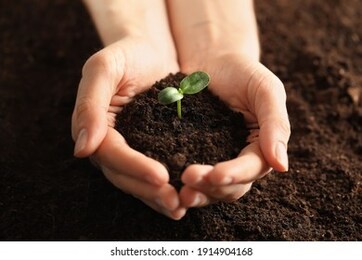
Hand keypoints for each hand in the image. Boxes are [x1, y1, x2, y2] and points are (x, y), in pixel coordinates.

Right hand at [71, 36, 185, 219]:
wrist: (150, 52)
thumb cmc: (127, 55)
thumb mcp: (104, 68)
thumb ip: (90, 104)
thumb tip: (82, 149)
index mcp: (95, 126)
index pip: (111, 154)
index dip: (134, 167)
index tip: (159, 177)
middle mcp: (109, 144)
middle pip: (124, 175)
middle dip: (148, 190)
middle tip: (175, 201)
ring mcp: (130, 148)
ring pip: (139, 181)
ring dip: (158, 197)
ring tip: (181, 207)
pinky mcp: (150, 149)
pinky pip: (155, 173)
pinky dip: (167, 189)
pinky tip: (185, 200)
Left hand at [179, 53, 290, 206]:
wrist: (212, 59)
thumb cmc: (243, 72)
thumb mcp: (266, 90)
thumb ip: (276, 124)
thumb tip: (282, 166)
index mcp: (260, 146)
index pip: (252, 168)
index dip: (236, 175)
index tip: (217, 174)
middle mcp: (238, 158)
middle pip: (230, 186)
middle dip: (211, 186)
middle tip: (188, 179)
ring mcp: (214, 158)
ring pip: (209, 187)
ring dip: (196, 192)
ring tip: (177, 191)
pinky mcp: (192, 154)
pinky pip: (188, 173)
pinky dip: (178, 182)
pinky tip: (165, 182)